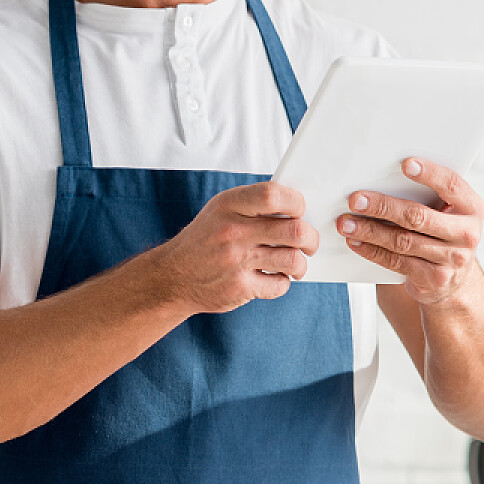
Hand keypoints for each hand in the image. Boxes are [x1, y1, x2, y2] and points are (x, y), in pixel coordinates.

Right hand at [152, 182, 317, 313]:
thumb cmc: (205, 240)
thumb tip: (296, 206)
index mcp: (229, 205)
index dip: (296, 203)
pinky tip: (274, 278)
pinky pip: (279, 285)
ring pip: (293, 260)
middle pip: (294, 231)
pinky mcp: (239, 287)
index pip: (273, 196)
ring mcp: (236, 261)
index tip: (299, 211)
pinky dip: (283, 283)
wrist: (173, 277)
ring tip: (294, 264)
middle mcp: (233, 232)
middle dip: (311, 238)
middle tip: (309, 243)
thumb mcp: (220, 210)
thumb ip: (253, 204)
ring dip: (300, 264)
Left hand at [338, 159, 483, 305]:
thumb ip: (429, 195)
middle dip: (383, 206)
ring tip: (346, 223)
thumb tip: (382, 175)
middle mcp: (467, 234)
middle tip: (355, 199)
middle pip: (419, 216)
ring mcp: (452, 260)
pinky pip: (397, 262)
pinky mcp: (434, 279)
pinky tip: (355, 241)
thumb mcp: (448, 212)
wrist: (455, 279)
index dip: (430, 174)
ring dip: (370, 231)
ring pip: (402, 241)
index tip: (405, 164)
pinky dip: (372, 251)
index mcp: (472, 208)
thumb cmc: (443, 231)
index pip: (452, 185)